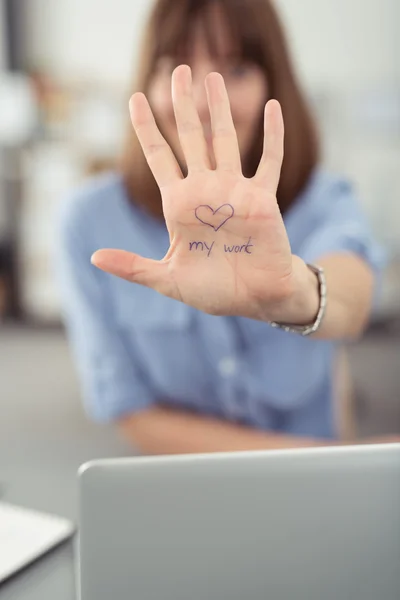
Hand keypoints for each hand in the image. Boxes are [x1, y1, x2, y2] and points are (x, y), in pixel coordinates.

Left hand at [92, 65, 300, 319]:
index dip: (147, 129)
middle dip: (183, 105)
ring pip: (226, 140)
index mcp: (180, 204)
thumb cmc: (213, 290)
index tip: (134, 99)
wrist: (254, 299)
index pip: (159, 157)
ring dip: (220, 109)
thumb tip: (93, 258)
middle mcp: (206, 190)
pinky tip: (272, 107)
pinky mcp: (263, 198)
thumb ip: (133, 266)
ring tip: (213, 76)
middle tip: (178, 70)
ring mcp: (235, 191)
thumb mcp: (167, 279)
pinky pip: (268, 162)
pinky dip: (272, 136)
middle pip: (191, 138)